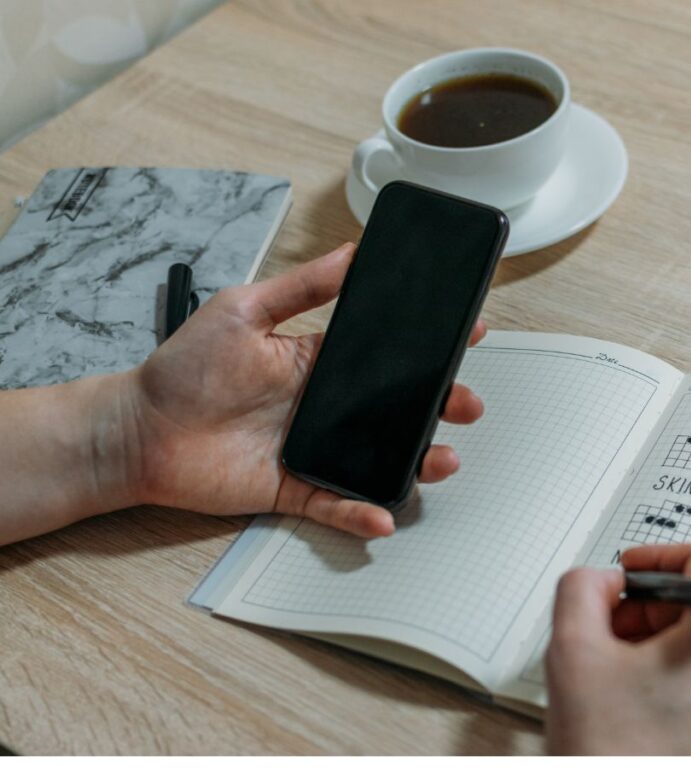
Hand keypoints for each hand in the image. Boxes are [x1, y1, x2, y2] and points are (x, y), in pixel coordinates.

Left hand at [124, 243, 484, 536]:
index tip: (467, 333)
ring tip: (442, 457)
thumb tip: (350, 254)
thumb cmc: (182, 369)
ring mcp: (313, 447)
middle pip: (395, 408)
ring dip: (416, 460)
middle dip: (439, 405)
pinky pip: (336, 502)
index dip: (427, 347)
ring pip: (379, 458)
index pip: (385, 353)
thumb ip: (301, 288)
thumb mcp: (243, 310)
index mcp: (318, 361)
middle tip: (467, 401)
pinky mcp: (293, 487)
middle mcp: (323, 405)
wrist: (139, 432)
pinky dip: (361, 511)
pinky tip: (385, 514)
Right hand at [545, 544, 690, 754]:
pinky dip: (681, 672)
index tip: (632, 573)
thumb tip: (605, 580)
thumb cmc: (610, 754)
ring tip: (621, 674)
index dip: (659, 555)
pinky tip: (642, 699)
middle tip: (611, 631)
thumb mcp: (572, 650)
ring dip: (663, 641)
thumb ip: (583, 587)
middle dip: (652, 607)